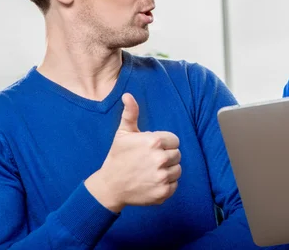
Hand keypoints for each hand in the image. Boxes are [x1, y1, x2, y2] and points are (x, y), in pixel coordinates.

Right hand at [85, 93, 181, 211]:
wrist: (110, 186)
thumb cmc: (118, 157)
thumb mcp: (123, 133)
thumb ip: (130, 113)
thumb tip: (128, 95)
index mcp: (154, 142)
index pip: (174, 140)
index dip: (164, 144)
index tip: (152, 149)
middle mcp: (160, 159)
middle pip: (177, 155)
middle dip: (166, 156)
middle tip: (150, 161)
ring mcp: (162, 177)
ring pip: (178, 170)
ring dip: (168, 170)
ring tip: (152, 171)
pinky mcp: (163, 193)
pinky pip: (175, 184)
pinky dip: (166, 184)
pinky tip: (152, 181)